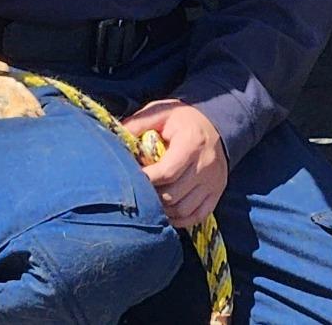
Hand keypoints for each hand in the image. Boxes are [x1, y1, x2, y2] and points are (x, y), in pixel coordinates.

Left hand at [122, 99, 227, 230]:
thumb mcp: (161, 112)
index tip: (130, 177)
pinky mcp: (217, 193)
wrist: (216, 124)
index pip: (167, 172)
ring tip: (149, 201)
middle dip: (151, 196)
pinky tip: (166, 212)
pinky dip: (179, 219)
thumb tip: (114, 139)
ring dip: (163, 210)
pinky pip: (197, 216)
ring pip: (183, 209)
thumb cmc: (182, 118)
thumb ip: (138, 124)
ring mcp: (213, 182)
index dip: (146, 179)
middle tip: (137, 190)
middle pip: (173, 194)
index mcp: (192, 143)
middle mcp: (206, 165)